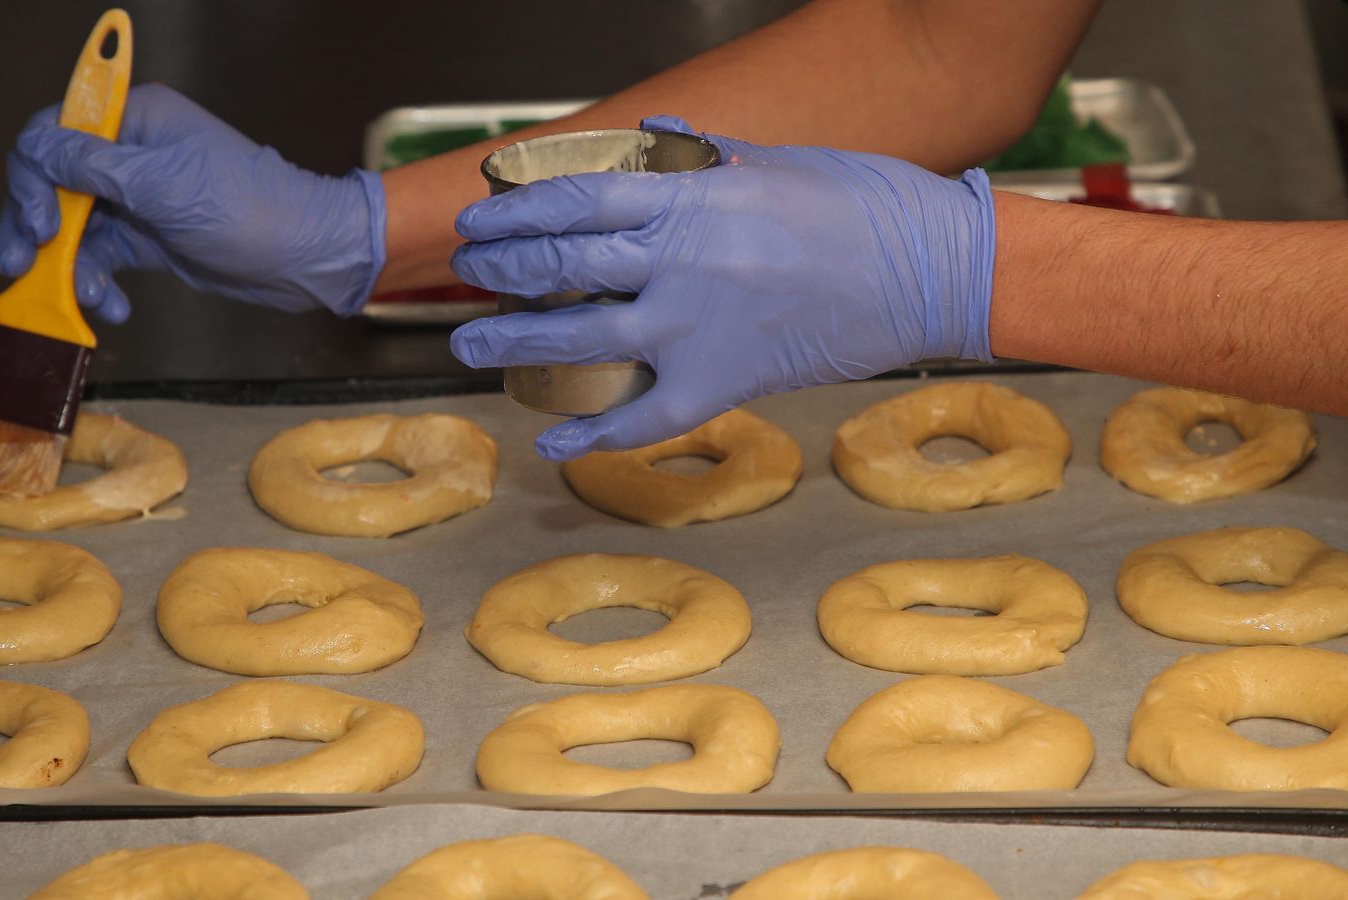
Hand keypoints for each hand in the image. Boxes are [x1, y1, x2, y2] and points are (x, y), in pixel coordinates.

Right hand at [0, 83, 384, 321]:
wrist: (304, 256)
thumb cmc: (248, 209)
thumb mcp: (164, 185)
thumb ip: (93, 168)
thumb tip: (33, 149)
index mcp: (134, 120)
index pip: (54, 133)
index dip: (33, 177)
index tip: (42, 222)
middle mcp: (130, 153)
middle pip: (52, 185)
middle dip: (36, 228)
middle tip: (20, 267)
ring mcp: (138, 197)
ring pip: (72, 228)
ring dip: (67, 266)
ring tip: (85, 298)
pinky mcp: (148, 237)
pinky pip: (101, 258)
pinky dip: (99, 283)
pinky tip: (113, 307)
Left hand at [448, 116, 995, 460]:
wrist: (935, 272)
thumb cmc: (865, 206)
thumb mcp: (775, 161)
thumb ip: (701, 157)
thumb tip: (650, 138)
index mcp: (693, 198)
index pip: (574, 201)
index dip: (514, 212)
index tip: (480, 219)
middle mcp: (682, 261)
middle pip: (560, 266)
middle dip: (499, 271)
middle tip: (467, 275)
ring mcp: (698, 327)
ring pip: (578, 339)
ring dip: (514, 345)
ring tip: (471, 348)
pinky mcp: (725, 382)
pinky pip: (643, 419)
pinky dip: (592, 435)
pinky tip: (552, 443)